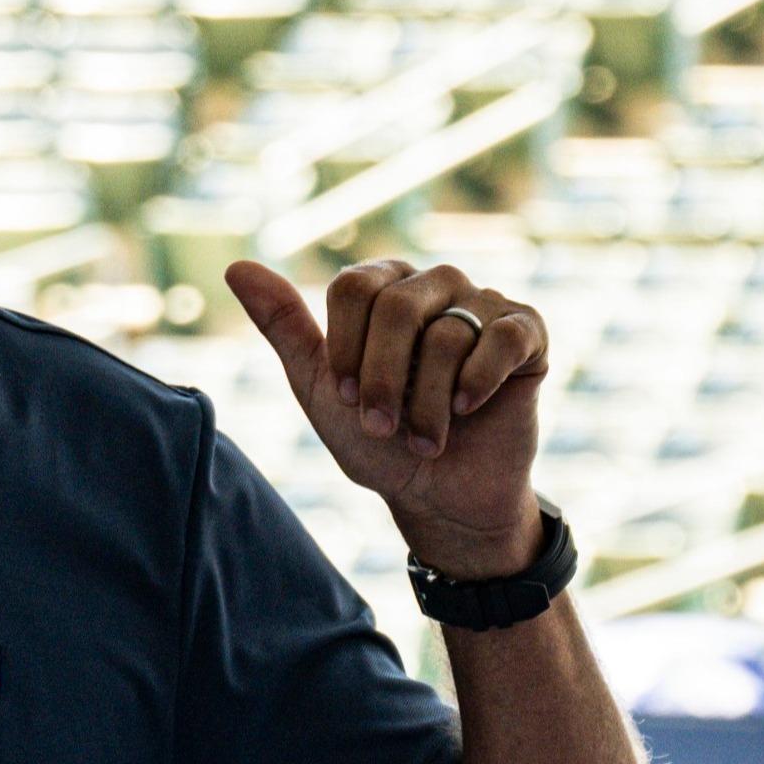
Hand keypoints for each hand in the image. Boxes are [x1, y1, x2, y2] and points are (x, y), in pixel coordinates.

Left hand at [224, 258, 550, 578]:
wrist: (440, 496)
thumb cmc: (378, 440)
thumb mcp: (321, 389)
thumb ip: (283, 326)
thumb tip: (236, 266)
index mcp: (381, 287)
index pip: (353, 287)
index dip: (346, 350)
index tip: (346, 398)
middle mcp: (432, 284)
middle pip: (397, 305)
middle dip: (382, 378)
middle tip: (382, 426)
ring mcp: (483, 304)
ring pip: (448, 333)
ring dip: (428, 402)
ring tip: (426, 437)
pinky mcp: (528, 333)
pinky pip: (504, 338)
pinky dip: (480, 382)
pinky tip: (469, 410)